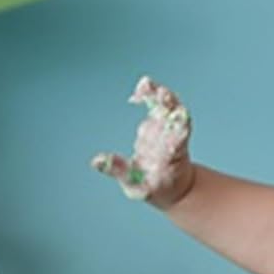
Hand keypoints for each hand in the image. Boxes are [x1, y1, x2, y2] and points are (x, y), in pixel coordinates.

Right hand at [91, 77, 193, 207]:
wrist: (175, 186)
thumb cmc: (155, 188)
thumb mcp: (138, 187)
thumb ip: (119, 171)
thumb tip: (95, 160)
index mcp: (172, 159)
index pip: (177, 141)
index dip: (175, 129)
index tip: (171, 118)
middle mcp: (174, 141)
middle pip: (175, 120)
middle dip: (168, 106)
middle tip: (159, 93)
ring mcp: (170, 131)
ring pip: (169, 109)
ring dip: (159, 95)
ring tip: (145, 85)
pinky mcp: (163, 122)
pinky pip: (160, 105)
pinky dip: (152, 94)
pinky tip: (142, 85)